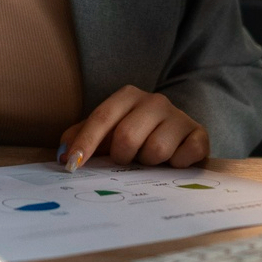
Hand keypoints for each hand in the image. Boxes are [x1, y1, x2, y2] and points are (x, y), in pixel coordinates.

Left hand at [57, 86, 208, 168]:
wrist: (178, 133)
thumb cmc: (136, 134)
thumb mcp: (107, 133)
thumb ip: (82, 138)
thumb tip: (62, 155)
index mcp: (127, 96)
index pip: (101, 118)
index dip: (85, 143)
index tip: (72, 165)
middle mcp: (154, 101)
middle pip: (127, 137)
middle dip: (122, 157)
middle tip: (127, 160)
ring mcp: (178, 116)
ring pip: (155, 150)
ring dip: (149, 163)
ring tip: (151, 160)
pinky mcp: (199, 134)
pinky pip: (184, 157)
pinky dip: (176, 165)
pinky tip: (174, 162)